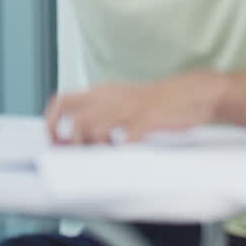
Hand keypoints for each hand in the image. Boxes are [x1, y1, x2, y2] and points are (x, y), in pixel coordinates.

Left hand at [45, 71, 228, 144]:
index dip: (51, 123)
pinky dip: (120, 149)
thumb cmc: (157, 101)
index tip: (55, 141)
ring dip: (95, 147)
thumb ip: (99, 111)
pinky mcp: (148, 120)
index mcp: (104, 92)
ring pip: (95, 130)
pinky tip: (126, 151)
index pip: (62, 102)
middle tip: (79, 153)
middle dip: (70, 142)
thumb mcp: (123, 99)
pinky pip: (126, 139)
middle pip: (74, 120)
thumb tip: (72, 134)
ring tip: (107, 152)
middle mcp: (112, 98)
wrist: (193, 92)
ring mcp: (130, 109)